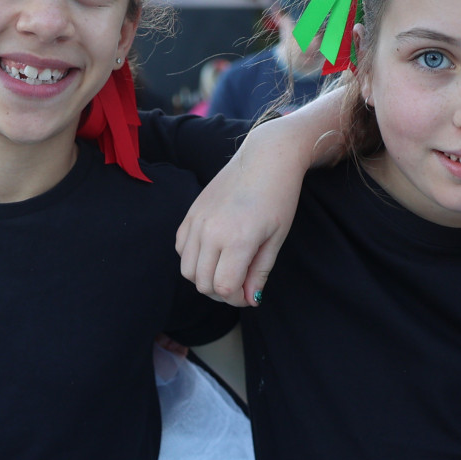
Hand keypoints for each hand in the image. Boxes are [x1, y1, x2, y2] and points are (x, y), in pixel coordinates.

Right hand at [176, 123, 314, 306]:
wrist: (265, 159)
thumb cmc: (279, 197)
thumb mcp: (276, 238)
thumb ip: (260, 272)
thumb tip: (250, 300)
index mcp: (237, 240)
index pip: (222, 288)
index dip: (236, 299)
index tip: (250, 293)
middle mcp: (211, 232)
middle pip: (202, 283)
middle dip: (222, 293)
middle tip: (240, 285)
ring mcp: (197, 222)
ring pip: (187, 270)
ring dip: (205, 278)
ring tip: (226, 270)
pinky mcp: (190, 214)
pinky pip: (181, 248)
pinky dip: (193, 259)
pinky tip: (213, 252)